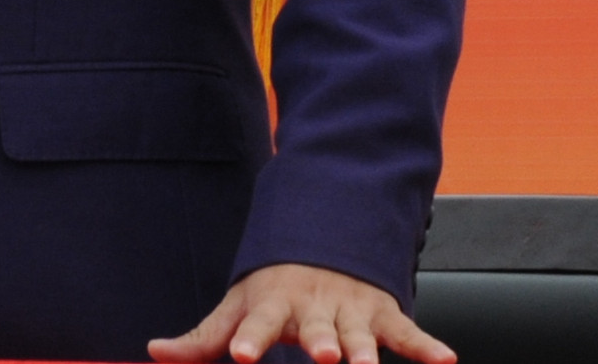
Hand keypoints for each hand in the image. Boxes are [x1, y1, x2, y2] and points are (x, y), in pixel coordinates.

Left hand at [149, 264, 453, 363]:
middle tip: (324, 358)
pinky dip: (426, 347)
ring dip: (365, 351)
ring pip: (360, 334)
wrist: (322, 245)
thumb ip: (202, 338)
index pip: (257, 324)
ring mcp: (351, 311)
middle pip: (318, 330)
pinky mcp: (382, 315)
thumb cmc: (273, 291)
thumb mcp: (237, 308)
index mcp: (275, 305)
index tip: (239, 355)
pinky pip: (406, 333)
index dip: (248, 340)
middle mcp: (315, 308)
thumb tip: (153, 352)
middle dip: (321, 344)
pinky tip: (444, 360)